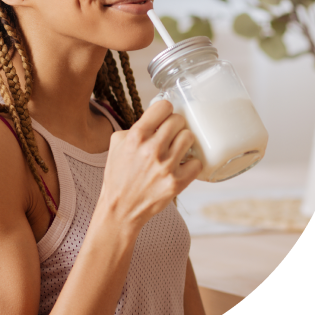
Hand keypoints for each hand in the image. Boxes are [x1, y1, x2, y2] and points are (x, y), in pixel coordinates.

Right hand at [99, 99, 201, 232]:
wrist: (120, 208)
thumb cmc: (118, 174)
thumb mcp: (117, 143)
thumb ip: (135, 127)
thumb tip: (155, 118)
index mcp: (136, 136)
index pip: (164, 106)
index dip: (165, 110)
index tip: (164, 116)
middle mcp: (152, 149)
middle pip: (179, 120)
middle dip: (175, 125)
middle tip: (170, 134)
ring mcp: (166, 166)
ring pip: (189, 137)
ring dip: (183, 142)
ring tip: (176, 148)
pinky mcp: (176, 182)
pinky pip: (197, 162)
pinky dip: (191, 163)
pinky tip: (181, 165)